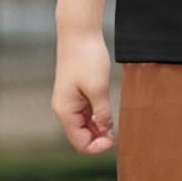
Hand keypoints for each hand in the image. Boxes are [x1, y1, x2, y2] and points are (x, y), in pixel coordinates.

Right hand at [51, 26, 116, 152]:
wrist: (79, 33)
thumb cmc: (87, 58)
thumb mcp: (99, 89)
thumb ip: (102, 113)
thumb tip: (106, 132)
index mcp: (65, 111)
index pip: (80, 143)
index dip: (98, 146)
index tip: (115, 139)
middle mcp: (63, 109)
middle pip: (81, 137)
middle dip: (99, 138)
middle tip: (118, 132)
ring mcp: (69, 101)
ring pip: (84, 126)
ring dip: (99, 128)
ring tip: (114, 121)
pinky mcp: (75, 93)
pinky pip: (86, 114)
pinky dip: (97, 117)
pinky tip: (108, 111)